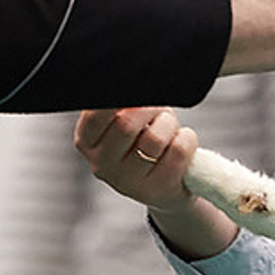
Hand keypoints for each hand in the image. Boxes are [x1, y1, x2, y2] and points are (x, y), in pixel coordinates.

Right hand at [72, 107, 237, 260]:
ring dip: (169, 124)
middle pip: (126, 123)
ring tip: (170, 128)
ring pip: (154, 138)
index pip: (96, 115)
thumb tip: (136, 84)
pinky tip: (182, 143)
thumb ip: (125, 106)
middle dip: (150, 108)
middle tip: (159, 109)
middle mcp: (101, 164)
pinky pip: (179, 151)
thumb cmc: (146, 142)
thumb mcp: (129, 121)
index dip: (121, 98)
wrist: (168, 186)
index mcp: (87, 141)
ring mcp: (128, 182)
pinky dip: (187, 139)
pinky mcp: (156, 190)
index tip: (137, 95)